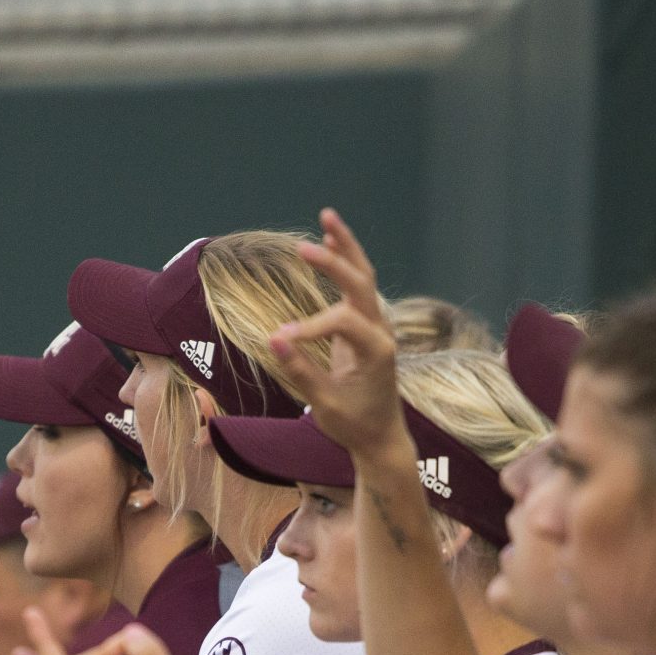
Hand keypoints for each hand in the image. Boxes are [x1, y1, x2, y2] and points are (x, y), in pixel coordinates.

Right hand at [268, 209, 409, 460]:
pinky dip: (345, 262)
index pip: (339, 321)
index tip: (281, 341)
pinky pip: (357, 287)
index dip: (308, 328)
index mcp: (376, 350)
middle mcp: (381, 331)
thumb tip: (274, 338)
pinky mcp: (367, 326)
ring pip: (363, 277)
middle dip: (333, 262)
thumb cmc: (354, 425)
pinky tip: (330, 239)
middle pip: (360, 283)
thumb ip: (300, 370)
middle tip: (303, 248)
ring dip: (345, 247)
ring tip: (328, 217)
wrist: (381, 437)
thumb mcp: (325, 403)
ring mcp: (377, 326)